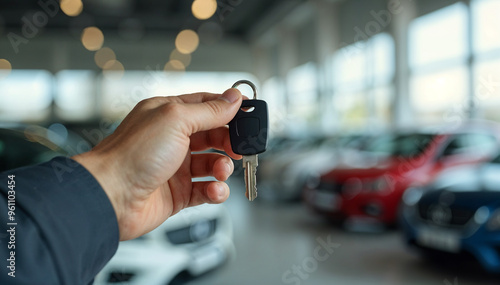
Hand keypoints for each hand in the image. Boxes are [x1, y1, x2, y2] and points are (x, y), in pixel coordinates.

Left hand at [72, 88, 242, 240]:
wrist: (109, 197)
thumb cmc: (132, 155)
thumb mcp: (176, 120)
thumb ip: (209, 110)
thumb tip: (234, 98)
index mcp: (168, 114)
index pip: (206, 105)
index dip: (229, 109)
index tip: (249, 115)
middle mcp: (171, 139)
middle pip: (213, 136)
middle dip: (229, 142)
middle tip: (240, 148)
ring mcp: (175, 167)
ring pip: (212, 164)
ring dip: (223, 168)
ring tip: (221, 171)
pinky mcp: (177, 193)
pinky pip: (206, 190)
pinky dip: (215, 191)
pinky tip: (214, 190)